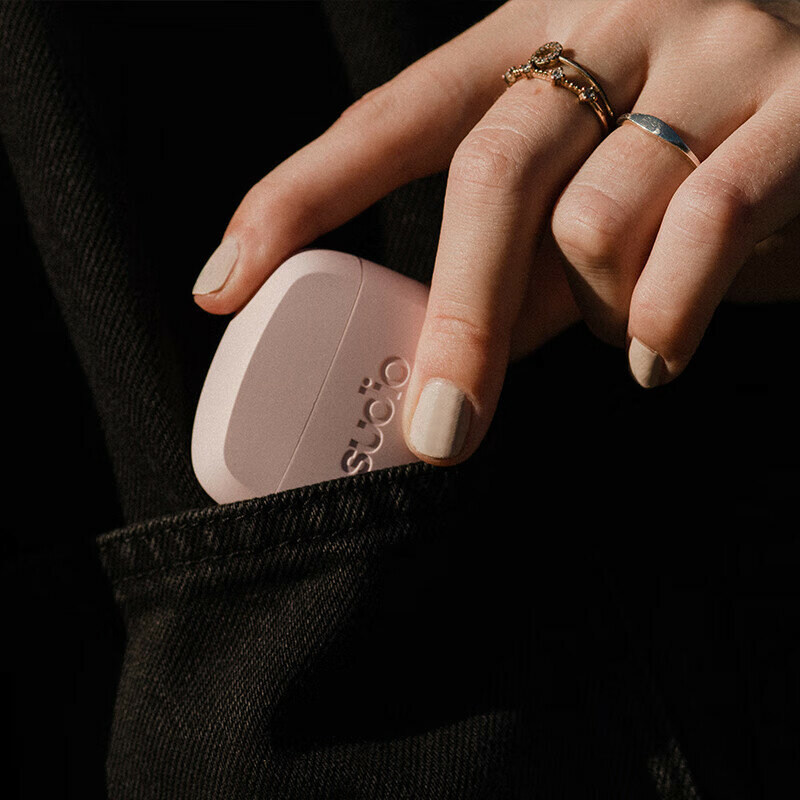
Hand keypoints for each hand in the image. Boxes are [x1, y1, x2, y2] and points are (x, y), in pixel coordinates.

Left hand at [192, 0, 799, 465]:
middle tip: (433, 432)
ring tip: (626, 326)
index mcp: (529, 37)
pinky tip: (654, 355)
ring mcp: (707, 53)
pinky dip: (664, 311)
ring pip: (596, 218)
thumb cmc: (696, 143)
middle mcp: (609, 24)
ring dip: (596, 307)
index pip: (388, 120)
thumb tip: (438, 351)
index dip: (298, 200)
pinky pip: (704, 221)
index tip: (225, 285)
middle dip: (454, 320)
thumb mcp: (584, 185)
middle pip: (489, 173)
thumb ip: (515, 261)